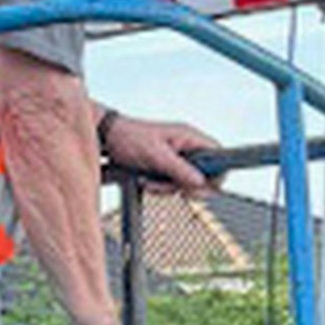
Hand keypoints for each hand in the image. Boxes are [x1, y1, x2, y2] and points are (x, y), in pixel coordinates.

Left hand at [103, 115, 220, 194]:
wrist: (106, 139)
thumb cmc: (128, 138)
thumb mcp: (155, 155)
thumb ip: (179, 169)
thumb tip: (201, 183)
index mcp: (188, 137)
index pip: (218, 154)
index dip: (218, 172)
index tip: (207, 186)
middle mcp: (186, 147)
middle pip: (203, 174)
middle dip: (185, 185)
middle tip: (170, 186)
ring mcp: (176, 159)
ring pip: (186, 183)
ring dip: (167, 187)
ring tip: (148, 180)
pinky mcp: (165, 168)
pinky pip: (171, 184)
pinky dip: (159, 187)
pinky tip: (146, 181)